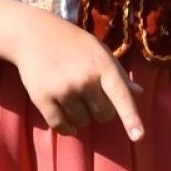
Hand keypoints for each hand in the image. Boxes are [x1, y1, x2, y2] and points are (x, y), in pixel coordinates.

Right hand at [11, 8, 144, 138]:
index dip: (131, 118)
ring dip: (80, 115)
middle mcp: (85, 79)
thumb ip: (117, 72)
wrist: (31, 33)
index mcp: (103, 66)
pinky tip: (66, 122)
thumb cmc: (70, 41)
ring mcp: (63, 89)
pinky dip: (65, 128)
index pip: (121, 96)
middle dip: (99, 109)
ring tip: (72, 97)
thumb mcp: (98, 50)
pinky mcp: (43, 98)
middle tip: (88, 95)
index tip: (138, 137)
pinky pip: (60, 125)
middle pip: (103, 115)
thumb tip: (138, 92)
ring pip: (82, 122)